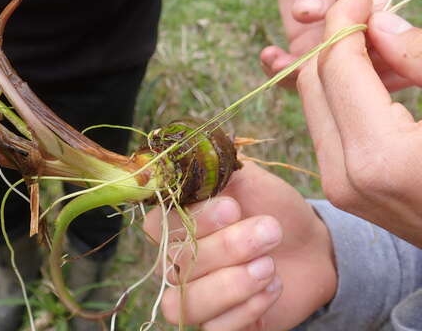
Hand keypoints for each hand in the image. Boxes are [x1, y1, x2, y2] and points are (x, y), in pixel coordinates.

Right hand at [144, 162, 336, 329]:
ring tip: (269, 266)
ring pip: (184, 305)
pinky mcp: (220, 324)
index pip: (158, 226)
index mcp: (178, 224)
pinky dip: (246, 309)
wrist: (309, 245)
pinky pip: (214, 329)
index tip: (234, 207)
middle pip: (177, 265)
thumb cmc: (273, 208)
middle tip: (270, 231)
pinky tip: (274, 286)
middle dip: (228, 247)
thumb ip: (220, 169)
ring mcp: (197, 296)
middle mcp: (178, 262)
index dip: (194, 221)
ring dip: (230, 285)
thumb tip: (196, 155)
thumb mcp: (251, 180)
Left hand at [261, 0, 388, 86]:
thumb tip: (307, 11)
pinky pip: (294, 75)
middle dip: (319, 78)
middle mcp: (356, 46)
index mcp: (375, 22)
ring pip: (317, 83)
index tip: (324, 54)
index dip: (354, 64)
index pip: (376, 53)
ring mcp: (330, 55)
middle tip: (291, 65)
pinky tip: (268, 56)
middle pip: (347, 78)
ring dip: (292, 77)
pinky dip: (278, 71)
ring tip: (274, 61)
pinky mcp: (306, 58)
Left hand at [297, 0, 421, 246]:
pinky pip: (327, 130)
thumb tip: (378, 26)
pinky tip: (368, 79)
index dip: (343, 21)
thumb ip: (420, 60)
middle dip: (333, 40)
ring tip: (371, 43)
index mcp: (380, 156)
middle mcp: (345, 176)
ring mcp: (339, 189)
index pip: (337, 68)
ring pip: (316, 107)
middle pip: (314, 85)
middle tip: (362, 12)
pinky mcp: (341, 191)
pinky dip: (341, 98)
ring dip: (336, 68)